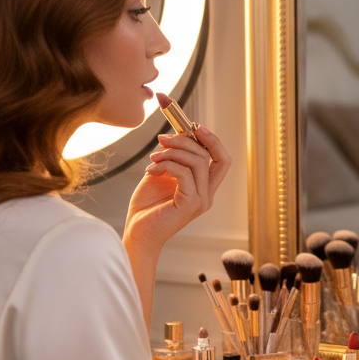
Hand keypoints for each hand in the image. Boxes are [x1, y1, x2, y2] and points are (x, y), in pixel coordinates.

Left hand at [125, 125, 231, 248]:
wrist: (137, 233)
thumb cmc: (147, 207)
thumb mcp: (161, 174)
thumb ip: (172, 158)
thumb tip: (174, 136)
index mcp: (203, 188)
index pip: (221, 159)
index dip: (212, 140)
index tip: (195, 126)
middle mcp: (206, 195)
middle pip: (210, 155)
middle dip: (186, 140)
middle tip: (162, 139)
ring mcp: (201, 200)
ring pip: (197, 161)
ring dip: (172, 152)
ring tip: (152, 158)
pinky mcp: (190, 204)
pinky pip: (183, 172)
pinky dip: (166, 164)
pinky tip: (151, 170)